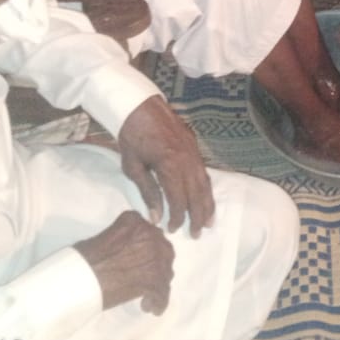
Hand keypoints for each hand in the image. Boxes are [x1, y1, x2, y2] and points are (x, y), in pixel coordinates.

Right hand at [74, 211, 175, 312]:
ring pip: (166, 272)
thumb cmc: (85, 259)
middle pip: (164, 252)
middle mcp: (150, 235)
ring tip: (147, 296)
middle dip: (157, 266)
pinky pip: (162, 292)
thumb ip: (127, 239)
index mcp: (136, 222)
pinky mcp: (153, 279)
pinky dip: (159, 302)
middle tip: (147, 279)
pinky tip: (151, 308)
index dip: (149, 249)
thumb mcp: (107, 237)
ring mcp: (154, 257)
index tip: (141, 261)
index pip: (152, 234)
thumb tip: (135, 252)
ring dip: (159, 284)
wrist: (79, 278)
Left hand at [117, 96, 214, 235]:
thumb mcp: (133, 166)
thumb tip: (156, 217)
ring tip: (209, 221)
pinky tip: (206, 198)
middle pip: (197, 194)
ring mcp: (193, 151)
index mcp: (170, 165)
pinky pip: (204, 172)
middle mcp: (187, 159)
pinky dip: (207, 188)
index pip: (179, 199)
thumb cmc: (131, 135)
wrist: (139, 105)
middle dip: (198, 216)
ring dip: (208, 204)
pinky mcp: (194, 146)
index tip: (172, 229)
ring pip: (205, 183)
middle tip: (197, 234)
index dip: (177, 217)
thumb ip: (147, 192)